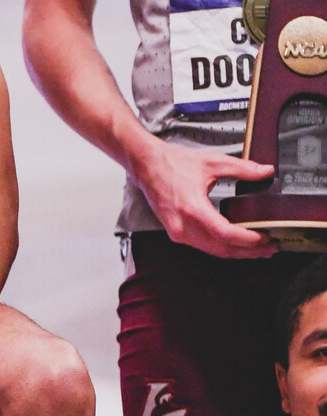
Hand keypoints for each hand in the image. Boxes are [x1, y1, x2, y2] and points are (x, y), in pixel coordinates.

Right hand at [134, 138, 277, 257]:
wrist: (146, 164)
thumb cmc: (172, 163)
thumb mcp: (211, 162)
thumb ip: (242, 168)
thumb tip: (265, 172)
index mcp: (193, 208)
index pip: (226, 235)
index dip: (249, 241)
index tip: (266, 239)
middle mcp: (183, 225)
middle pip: (222, 249)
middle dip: (249, 252)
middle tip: (269, 249)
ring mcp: (177, 232)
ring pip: (213, 252)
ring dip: (236, 253)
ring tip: (257, 249)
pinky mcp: (175, 233)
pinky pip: (203, 247)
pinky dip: (221, 248)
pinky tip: (234, 244)